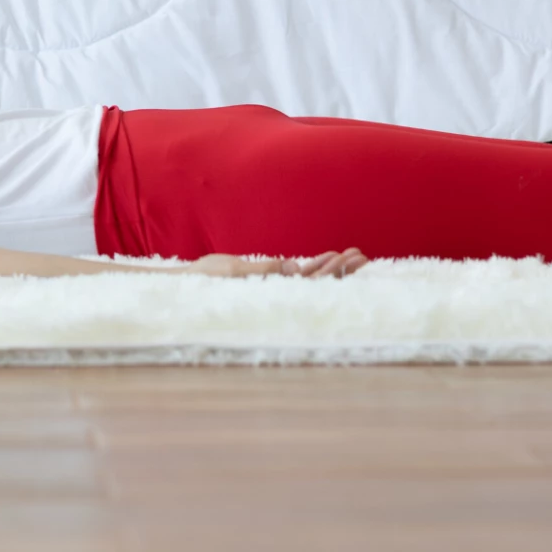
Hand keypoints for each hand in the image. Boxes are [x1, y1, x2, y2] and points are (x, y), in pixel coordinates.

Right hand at [185, 248, 366, 278]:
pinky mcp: (269, 284)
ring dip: (334, 268)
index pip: (314, 283)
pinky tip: (329, 257)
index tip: (355, 259)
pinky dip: (316, 266)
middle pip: (320, 282)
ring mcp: (276, 290)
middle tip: (364, 256)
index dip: (337, 271)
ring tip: (356, 255)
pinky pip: (299, 276)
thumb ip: (263, 270)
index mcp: (274, 294)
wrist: (186, 285)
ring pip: (313, 279)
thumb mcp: (233, 271)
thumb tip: (293, 268)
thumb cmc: (206, 280)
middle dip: (343, 270)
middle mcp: (278, 295)